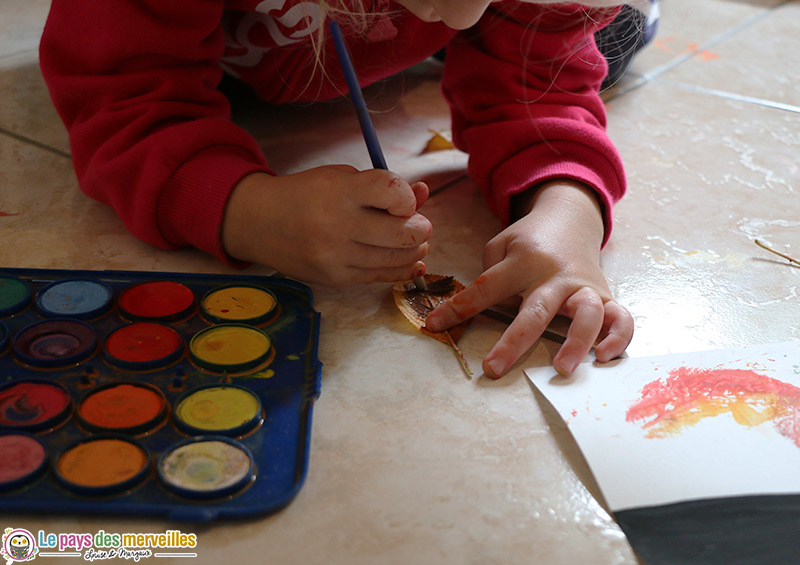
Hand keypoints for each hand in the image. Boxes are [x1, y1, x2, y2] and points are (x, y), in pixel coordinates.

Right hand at [222, 166, 431, 285]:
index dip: (408, 197)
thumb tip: (424, 194)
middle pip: (403, 233)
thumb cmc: (307, 194)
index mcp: (339, 191)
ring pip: (397, 259)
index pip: (393, 192)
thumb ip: (383, 186)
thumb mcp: (341, 178)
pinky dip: (403, 268)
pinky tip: (412, 261)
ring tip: (413, 241)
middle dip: (421, 228)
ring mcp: (336, 256)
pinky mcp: (336, 278)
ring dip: (415, 249)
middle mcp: (337, 225)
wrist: (260, 222)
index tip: (402, 200)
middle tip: (420, 225)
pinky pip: (381, 277)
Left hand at [425, 181, 632, 377]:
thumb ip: (490, 275)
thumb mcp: (500, 246)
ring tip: (562, 369)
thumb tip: (480, 311)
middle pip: (535, 309)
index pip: (486, 287)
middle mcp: (555, 275)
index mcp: (523, 261)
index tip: (434, 326)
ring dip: (576, 342)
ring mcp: (583, 286)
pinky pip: (620, 317)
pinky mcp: (606, 295)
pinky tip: (604, 357)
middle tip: (493, 369)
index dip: (459, 308)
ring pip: (586, 313)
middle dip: (513, 342)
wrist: (570, 218)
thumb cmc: (528, 241)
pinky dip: (618, 338)